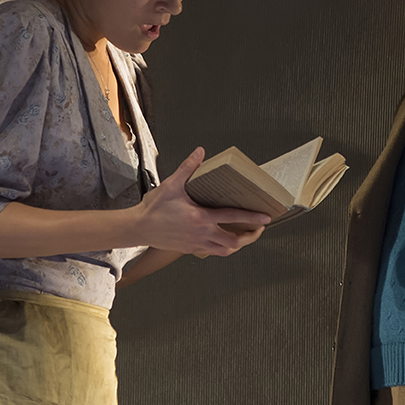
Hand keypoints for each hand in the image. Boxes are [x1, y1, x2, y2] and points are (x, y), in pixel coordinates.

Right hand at [135, 148, 268, 255]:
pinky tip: (225, 240)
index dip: (252, 218)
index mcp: (200, 218)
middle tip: (259, 229)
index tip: (266, 218)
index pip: (233, 218)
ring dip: (238, 245)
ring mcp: (196, 244)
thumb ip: (188, 168)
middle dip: (250, 237)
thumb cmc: (154, 209)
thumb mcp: (171, 185)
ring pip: (225, 251)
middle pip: (234, 242)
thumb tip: (200, 152)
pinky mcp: (191, 249)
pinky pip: (213, 252)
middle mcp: (201, 234)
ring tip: (246, 236)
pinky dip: (224, 248)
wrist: (139, 228)